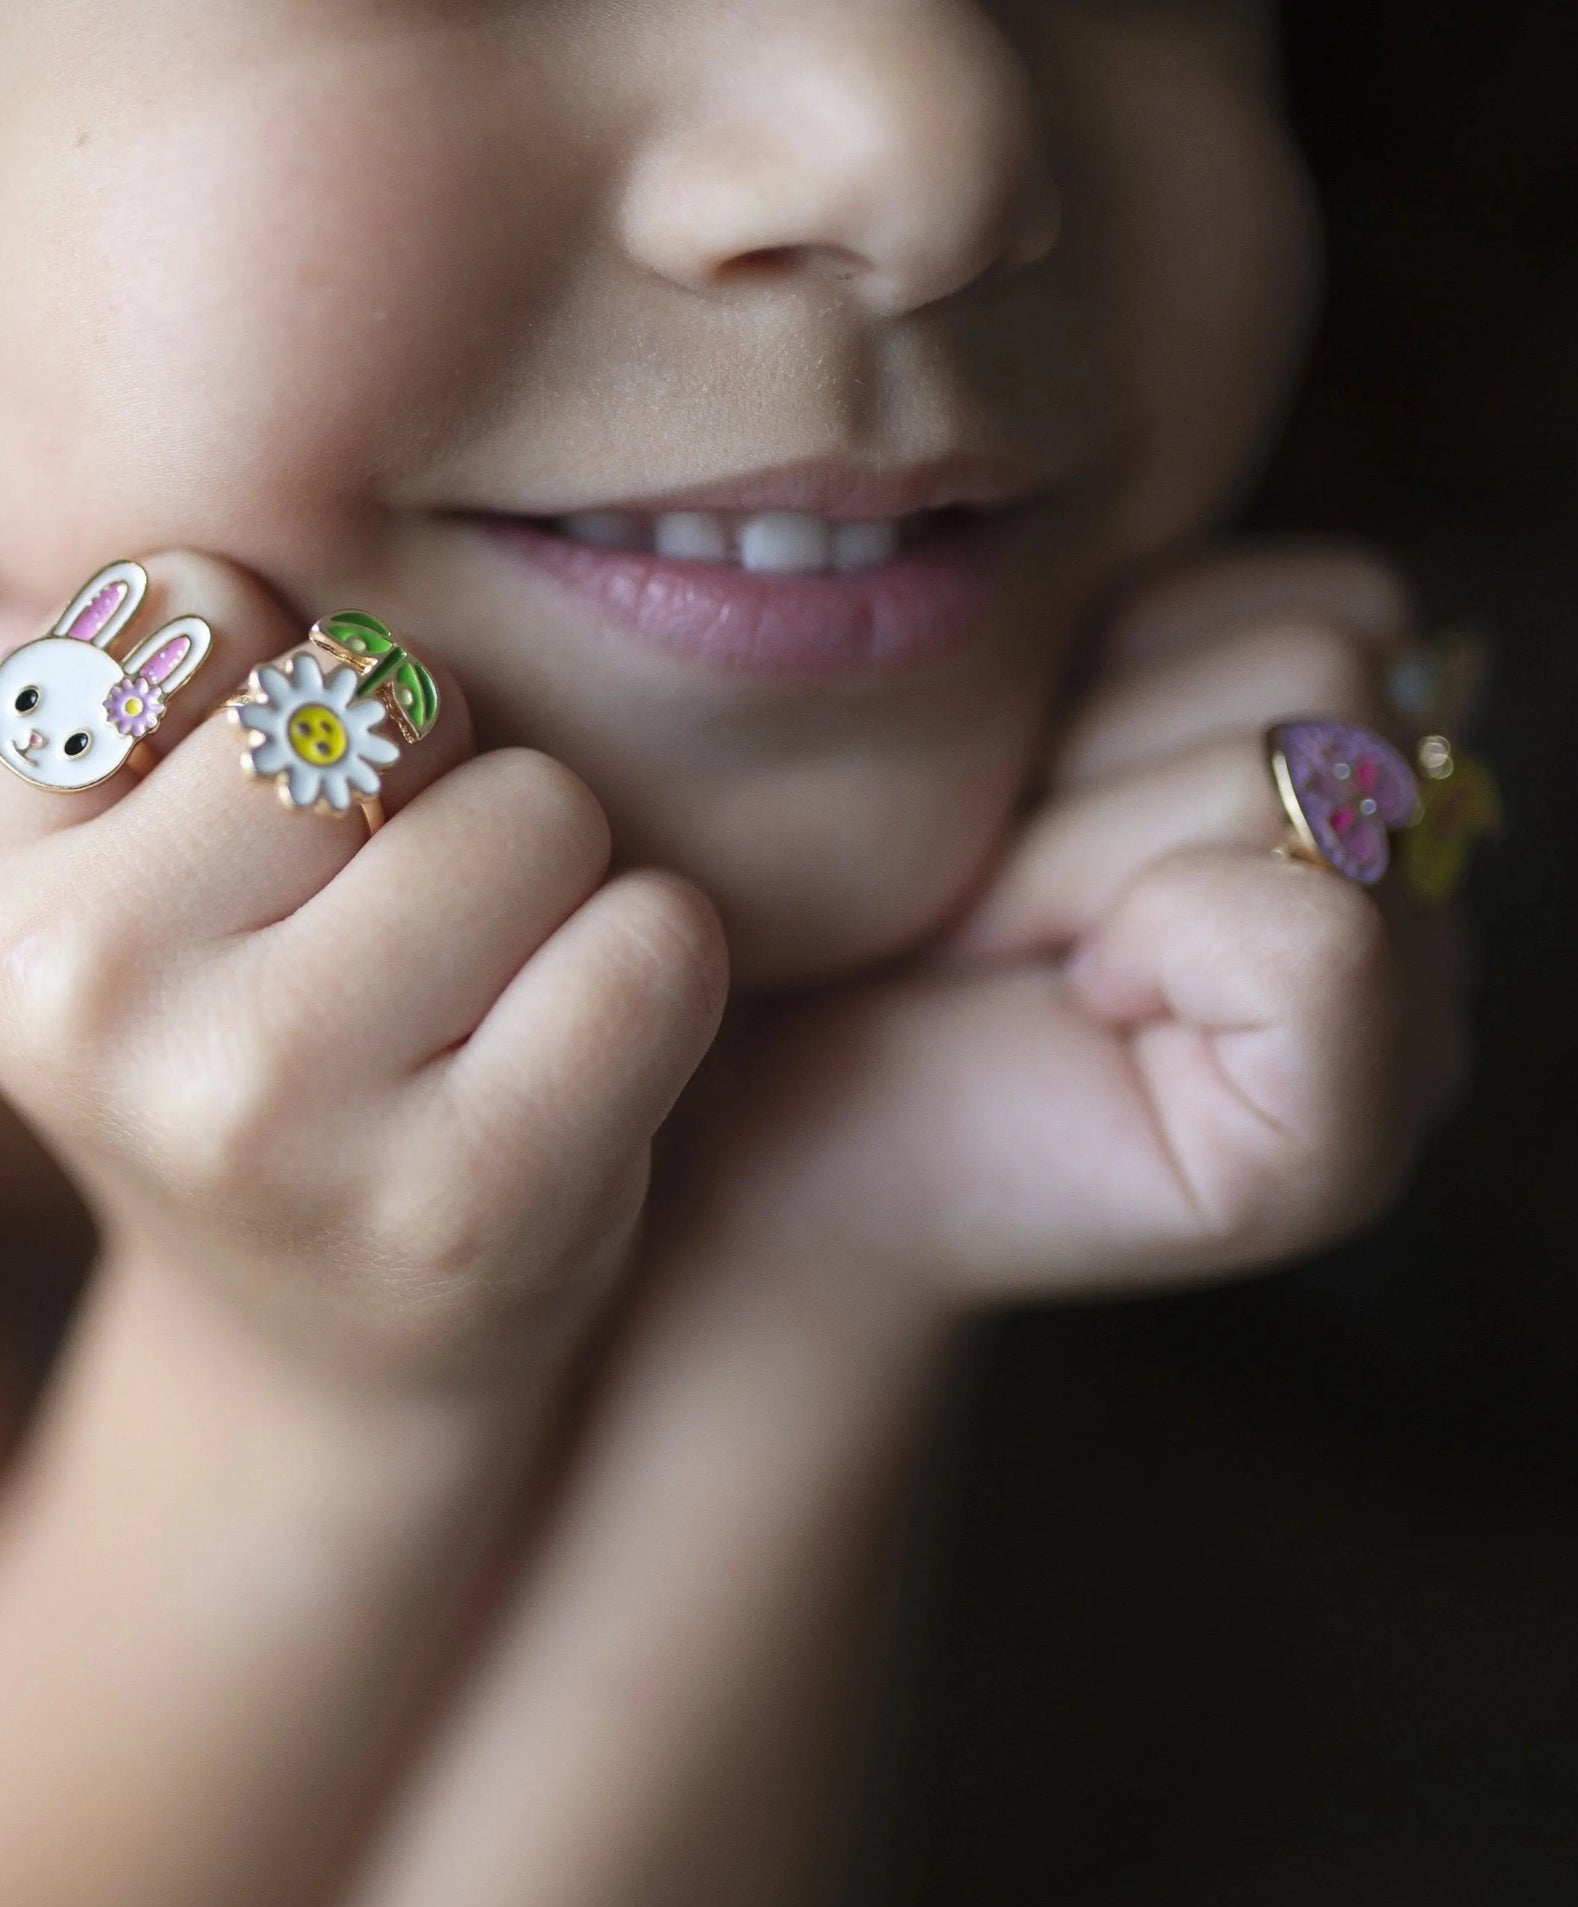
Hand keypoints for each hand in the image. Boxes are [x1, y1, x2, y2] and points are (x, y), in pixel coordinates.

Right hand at [0, 552, 727, 1379]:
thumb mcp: (110, 882)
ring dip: (555, 873)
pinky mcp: (464, 1197)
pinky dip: (656, 965)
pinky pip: (651, 943)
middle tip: (404, 916)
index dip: (289, 691)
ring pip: (534, 810)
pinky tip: (575, 1051)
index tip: (271, 829)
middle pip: (383, 698)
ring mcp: (266, 1108)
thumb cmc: (243, 1049)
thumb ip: (79, 707)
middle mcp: (87, 996)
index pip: (203, 602)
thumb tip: (80, 593)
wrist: (332, 1328)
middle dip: (435, 775)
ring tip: (481, 987)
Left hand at [663, 542, 1465, 1312]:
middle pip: (1330, 659)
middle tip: (974, 892)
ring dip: (1074, 851)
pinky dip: (1146, 940)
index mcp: (1329, 787)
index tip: (992, 801)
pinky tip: (1069, 1006)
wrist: (750, 1117)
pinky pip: (1312, 931)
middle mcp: (1393, 906)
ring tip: (996, 941)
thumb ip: (1137, 631)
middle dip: (1079, 765)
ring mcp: (1395, 1029)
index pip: (1340, 602)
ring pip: (1302, 764)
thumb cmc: (844, 911)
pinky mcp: (1335, 1146)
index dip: (1121, 668)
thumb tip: (1197, 521)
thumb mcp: (997, 722)